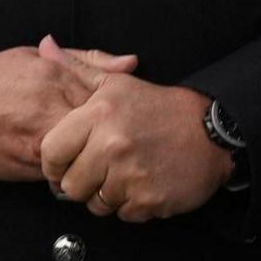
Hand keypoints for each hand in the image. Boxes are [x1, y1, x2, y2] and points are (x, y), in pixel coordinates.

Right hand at [0, 37, 134, 181]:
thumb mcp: (39, 57)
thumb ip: (88, 59)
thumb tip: (130, 63)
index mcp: (58, 80)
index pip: (110, 98)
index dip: (121, 109)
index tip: (124, 113)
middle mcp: (51, 112)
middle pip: (102, 130)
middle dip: (112, 137)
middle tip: (117, 137)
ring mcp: (40, 142)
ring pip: (85, 156)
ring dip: (93, 157)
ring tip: (96, 152)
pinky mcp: (28, 167)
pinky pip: (63, 174)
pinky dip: (71, 171)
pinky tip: (71, 163)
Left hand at [37, 59, 225, 222]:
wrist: (214, 131)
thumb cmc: (161, 109)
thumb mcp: (117, 83)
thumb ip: (77, 69)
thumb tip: (45, 47)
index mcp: (99, 115)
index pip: (51, 153)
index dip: (55, 164)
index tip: (68, 164)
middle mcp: (112, 145)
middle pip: (71, 186)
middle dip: (84, 183)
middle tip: (105, 170)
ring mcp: (131, 174)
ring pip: (96, 204)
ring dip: (109, 195)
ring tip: (128, 175)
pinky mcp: (150, 198)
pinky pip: (124, 214)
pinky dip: (133, 205)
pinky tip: (146, 184)